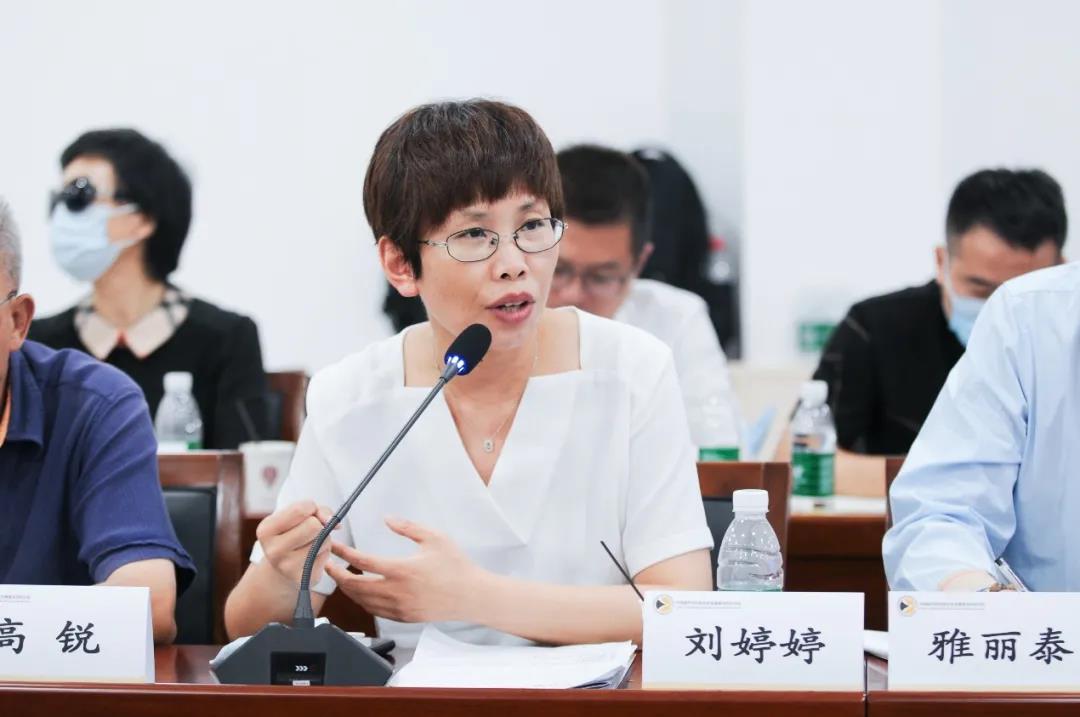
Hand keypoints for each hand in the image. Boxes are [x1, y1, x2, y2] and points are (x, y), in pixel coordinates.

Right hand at [256, 500, 335, 586]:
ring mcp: (287, 567)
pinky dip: (324, 553)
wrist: (282, 567)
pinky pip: (326, 556)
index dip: (311, 508)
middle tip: (309, 532)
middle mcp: (273, 550)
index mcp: (266, 530)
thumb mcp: (298, 516)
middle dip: (317, 525)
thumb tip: (334, 522)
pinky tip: (312, 557)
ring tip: (309, 545)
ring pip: (323, 540)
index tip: (306, 515)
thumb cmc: (292, 534)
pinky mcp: (303, 578)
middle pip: (314, 526)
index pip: (300, 510)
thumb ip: (318, 510)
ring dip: (323, 539)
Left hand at [325, 517, 484, 622]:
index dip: (344, 554)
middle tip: (328, 564)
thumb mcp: (435, 538)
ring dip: (348, 589)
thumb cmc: (456, 567)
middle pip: (355, 586)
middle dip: (337, 575)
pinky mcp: (404, 617)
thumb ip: (408, 527)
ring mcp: (399, 608)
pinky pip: (375, 611)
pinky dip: (363, 601)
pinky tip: (361, 592)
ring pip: (362, 601)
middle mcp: (397, 592)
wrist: (472, 595)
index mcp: (403, 570)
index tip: (335, 547)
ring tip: (341, 577)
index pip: (363, 562)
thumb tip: (388, 518)